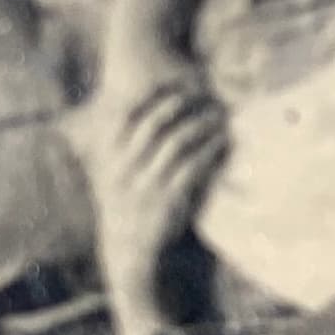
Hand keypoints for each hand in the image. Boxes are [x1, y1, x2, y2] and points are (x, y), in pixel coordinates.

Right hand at [85, 79, 229, 282]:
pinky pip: (193, 167)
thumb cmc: (128, 208)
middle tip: (204, 94)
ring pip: (177, 142)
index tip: (177, 82)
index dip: (155, 95)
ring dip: (201, 124)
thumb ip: (126, 149)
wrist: (128, 251)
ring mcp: (146, 185)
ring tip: (219, 115)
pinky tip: (222, 141)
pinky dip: (209, 150)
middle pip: (155, 124)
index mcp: (111, 158)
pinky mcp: (168, 201)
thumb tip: (147, 116)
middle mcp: (125, 169)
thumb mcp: (117, 176)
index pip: (130, 115)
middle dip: (182, 104)